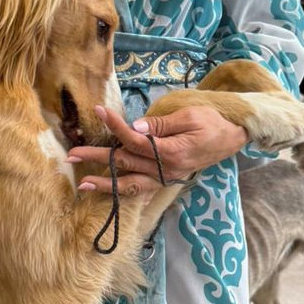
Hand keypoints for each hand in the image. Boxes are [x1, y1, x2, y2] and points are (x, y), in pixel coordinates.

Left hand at [66, 105, 247, 195]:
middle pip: (124, 163)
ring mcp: (164, 177)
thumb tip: (136, 127)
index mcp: (169, 151)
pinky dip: (123, 191)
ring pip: (129, 183)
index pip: (134, 140)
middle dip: (96, 159)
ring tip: (82, 185)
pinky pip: (141, 189)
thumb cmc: (213, 122)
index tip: (98, 111)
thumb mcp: (190, 115)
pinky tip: (108, 192)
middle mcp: (164, 169)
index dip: (115, 126)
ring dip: (105, 184)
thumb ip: (162, 123)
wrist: (232, 138)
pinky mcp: (165, 179)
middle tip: (71, 155)